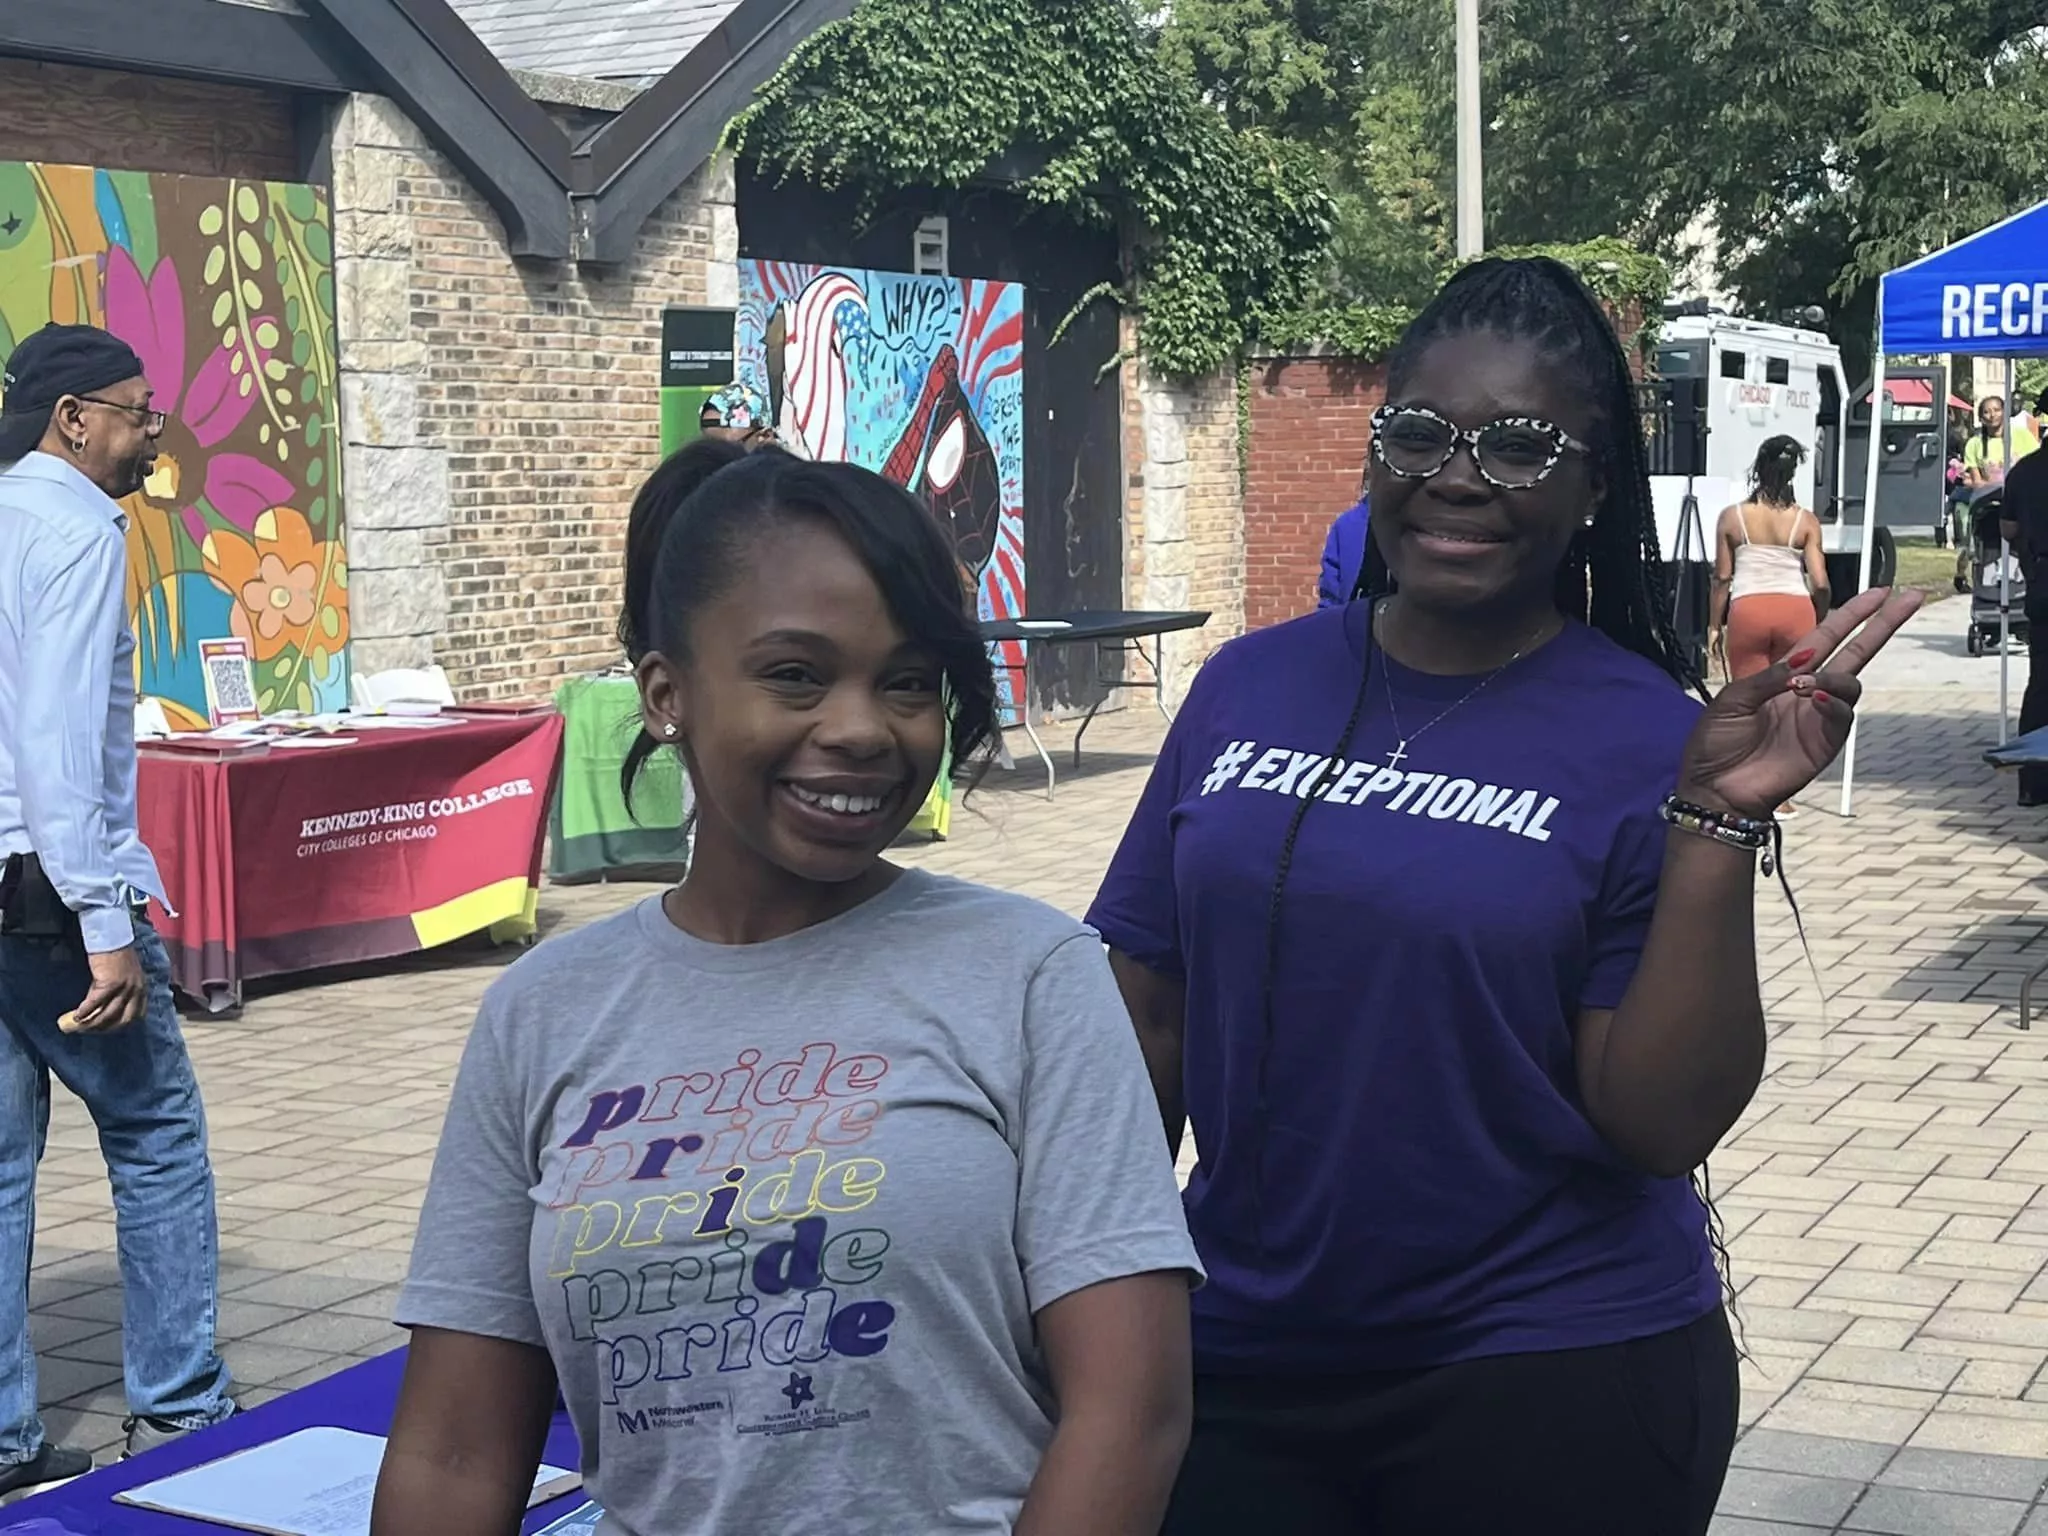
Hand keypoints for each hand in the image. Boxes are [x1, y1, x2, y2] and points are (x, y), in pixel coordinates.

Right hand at [74, 944, 146, 1032]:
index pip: (137, 1015)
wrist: (112, 937)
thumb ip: (118, 992)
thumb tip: (100, 1008)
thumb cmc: (115, 954)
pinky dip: (85, 1012)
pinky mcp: (111, 983)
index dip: (121, 1025)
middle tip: (89, 1030)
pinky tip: (76, 1016)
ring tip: (78, 1026)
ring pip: (108, 1014)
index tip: (107, 1029)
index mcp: (142, 988)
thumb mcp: (124, 976)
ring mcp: (125, 987)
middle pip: (122, 1019)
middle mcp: (137, 990)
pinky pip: (95, 1003)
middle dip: (105, 1028)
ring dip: (92, 1024)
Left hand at [1677, 587, 1923, 818]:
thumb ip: (1769, 676)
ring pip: (1851, 683)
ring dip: (1833, 676)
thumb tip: (1806, 657)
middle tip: (1909, 599)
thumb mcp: (1732, 699)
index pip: (1825, 637)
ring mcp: (1819, 717)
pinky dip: (1832, 702)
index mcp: (1784, 676)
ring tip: (1801, 687)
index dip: (1851, 616)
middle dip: (1882, 626)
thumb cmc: (1716, 743)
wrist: (1714, 788)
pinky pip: (1843, 714)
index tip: (1880, 592)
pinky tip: (1812, 698)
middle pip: (1856, 652)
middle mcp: (1808, 692)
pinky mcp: (1824, 742)